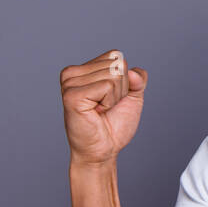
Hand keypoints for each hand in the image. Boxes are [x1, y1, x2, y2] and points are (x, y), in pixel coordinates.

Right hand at [59, 49, 147, 166]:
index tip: (110, 98)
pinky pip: (107, 86)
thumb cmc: (114, 125)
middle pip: (117, 64)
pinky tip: (96, 112)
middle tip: (105, 107)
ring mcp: (70, 83)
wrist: (104, 150)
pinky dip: (109, 102)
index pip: (116, 56)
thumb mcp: (132, 97)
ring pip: (114, 74)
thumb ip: (138, 79)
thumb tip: (132, 71)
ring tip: (100, 110)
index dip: (124, 80)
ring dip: (115, 97)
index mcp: (83, 69)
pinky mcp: (71, 95)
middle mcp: (72, 73)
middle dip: (121, 89)